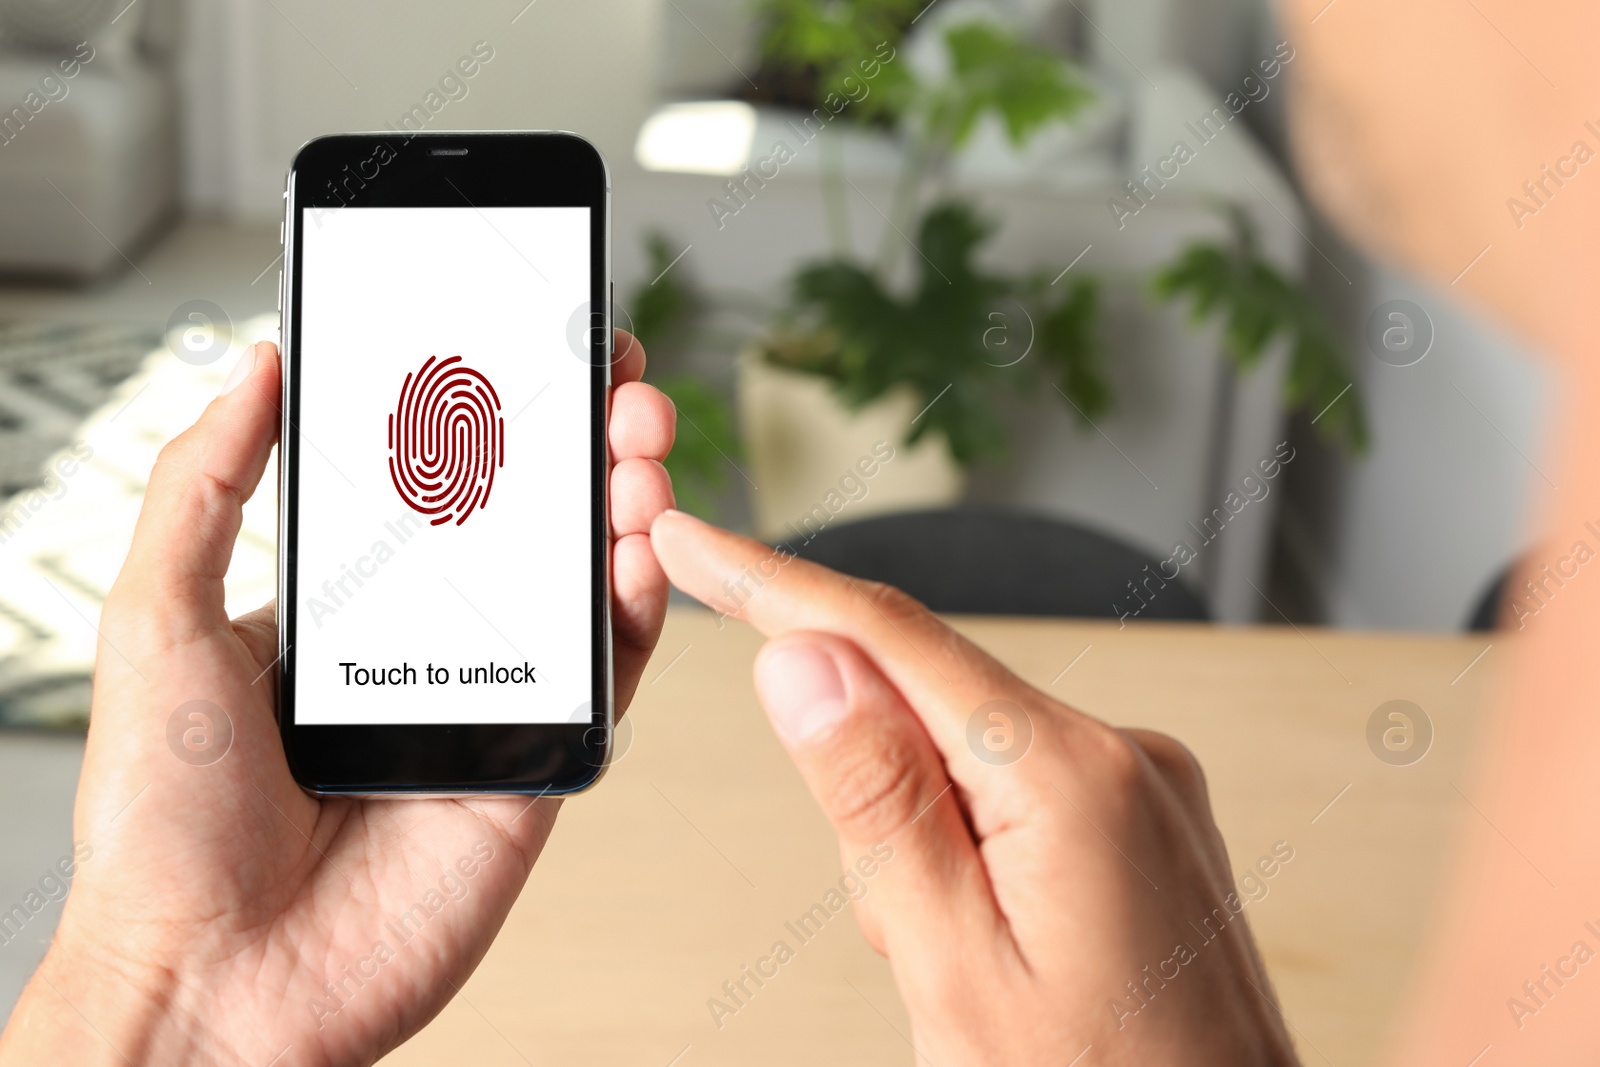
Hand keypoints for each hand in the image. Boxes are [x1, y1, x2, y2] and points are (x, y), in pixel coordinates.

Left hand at [0, 333, 675, 1065]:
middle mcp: (432, 647)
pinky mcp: (539, 768)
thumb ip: (203, 486)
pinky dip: (636, 605)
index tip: (533, 346)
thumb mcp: (155, 620)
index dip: (497, 412)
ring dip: (625, 503)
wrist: (211, 983)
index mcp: (348, 608)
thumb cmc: (161, 821)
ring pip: (584, 584)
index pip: (442, 484)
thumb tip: (250, 368)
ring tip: (635, 442)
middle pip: (532, 522)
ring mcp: (492, 704)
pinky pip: (605, 675)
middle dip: (581, 440)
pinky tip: (637, 546)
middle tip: (611, 379)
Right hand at [650, 510, 1299, 1065]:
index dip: (772, 582)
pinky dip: (970, 852)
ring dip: (923, 845)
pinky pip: (1016, 793)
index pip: (887, 635)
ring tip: (969, 970)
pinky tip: (999, 946)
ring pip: (964, 758)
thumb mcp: (953, 968)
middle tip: (899, 931)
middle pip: (925, 705)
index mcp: (1072, 778)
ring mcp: (1145, 785)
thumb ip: (875, 804)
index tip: (692, 540)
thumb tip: (803, 657)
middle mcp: (1124, 755)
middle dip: (870, 798)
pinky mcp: (1145, 819)